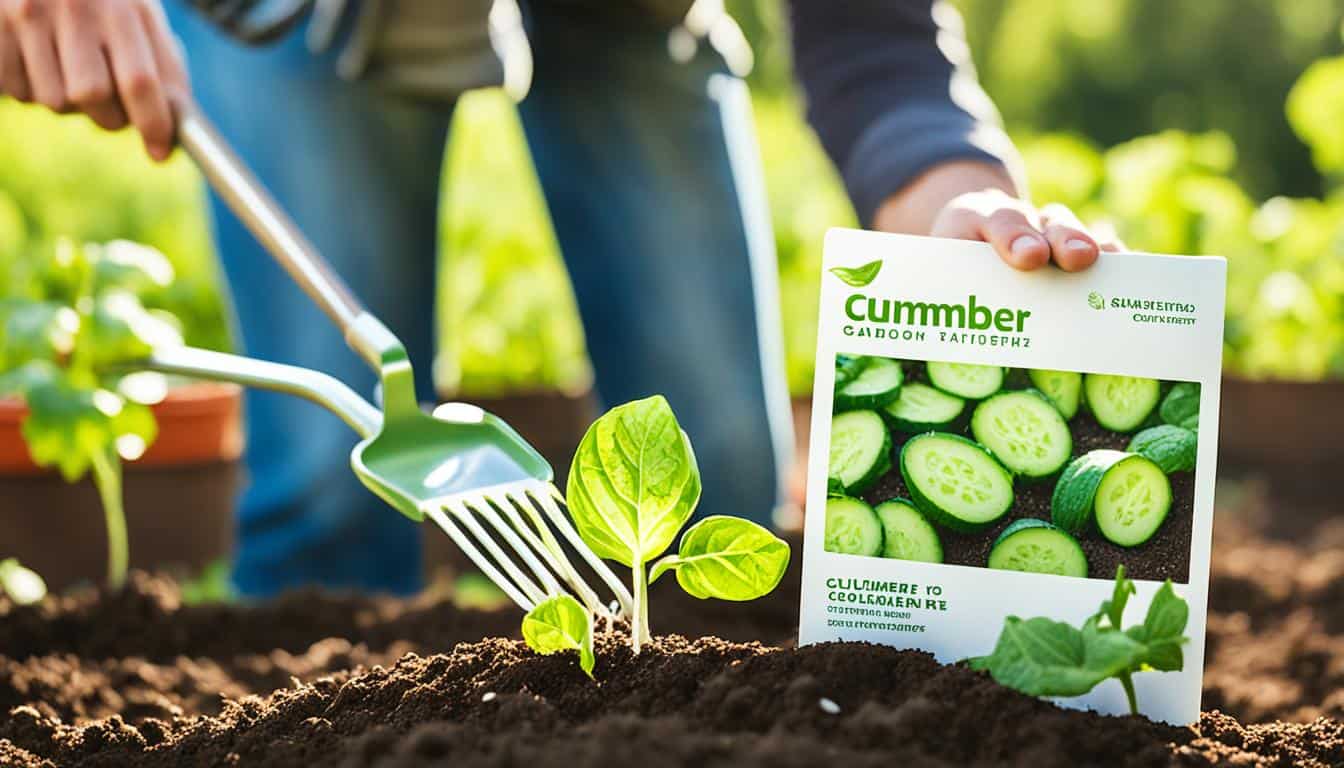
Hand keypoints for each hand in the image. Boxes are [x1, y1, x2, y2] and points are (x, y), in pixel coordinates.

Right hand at [0, 0, 188, 160]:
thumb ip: (164, 63)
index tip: (160, 152)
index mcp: (118, 4)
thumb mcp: (138, 12)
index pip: (139, 81)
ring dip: (70, 101)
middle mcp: (71, 8)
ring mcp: (25, 18)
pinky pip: (20, 94)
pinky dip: (35, 89)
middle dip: (110, 115)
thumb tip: (177, 123)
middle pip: (94, 98)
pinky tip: (38, 59)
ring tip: (69, 65)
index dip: (152, 124)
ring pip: (56, 102)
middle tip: (113, 101)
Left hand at [873, 161, 1121, 271]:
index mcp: (972, 219)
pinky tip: (1130, 276)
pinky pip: (1098, 251)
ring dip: (1091, 247)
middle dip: (1061, 239)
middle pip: (1043, 221)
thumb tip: (913, 342)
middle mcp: (1016, 218)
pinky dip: (1113, 262)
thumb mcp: (929, 274)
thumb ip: (928, 292)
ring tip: (1107, 265)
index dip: (1012, 237)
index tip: (1028, 259)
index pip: (995, 221)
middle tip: (1073, 259)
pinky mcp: (1070, 249)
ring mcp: (1047, 230)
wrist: (960, 243)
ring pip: (1073, 231)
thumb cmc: (941, 273)